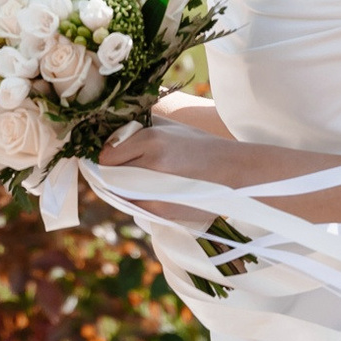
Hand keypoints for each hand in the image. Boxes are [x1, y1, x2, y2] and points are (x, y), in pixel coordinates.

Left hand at [97, 120, 245, 227]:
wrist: (234, 174)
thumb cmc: (200, 146)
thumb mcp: (170, 128)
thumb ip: (138, 130)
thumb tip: (110, 137)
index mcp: (151, 141)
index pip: (107, 156)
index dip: (107, 155)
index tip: (112, 153)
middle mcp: (150, 166)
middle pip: (110, 176)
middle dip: (111, 172)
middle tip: (118, 167)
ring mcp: (155, 193)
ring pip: (119, 193)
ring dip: (121, 187)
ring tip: (135, 178)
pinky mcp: (161, 212)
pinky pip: (135, 206)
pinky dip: (135, 199)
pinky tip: (148, 191)